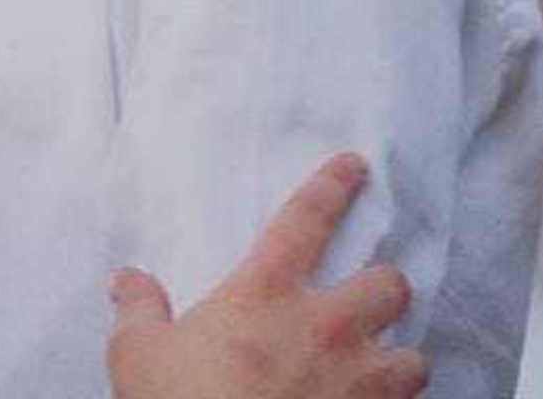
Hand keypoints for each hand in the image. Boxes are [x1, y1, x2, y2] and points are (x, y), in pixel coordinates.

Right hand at [106, 153, 427, 398]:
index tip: (354, 165)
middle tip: (371, 292)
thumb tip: (128, 281)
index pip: (306, 219)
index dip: (332, 186)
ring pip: (415, 356)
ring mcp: (358, 386)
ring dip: (403, 357)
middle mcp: (326, 329)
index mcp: (266, 293)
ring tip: (390, 362)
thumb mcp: (138, 354)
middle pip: (387, 284)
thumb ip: (138, 309)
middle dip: (385, 285)